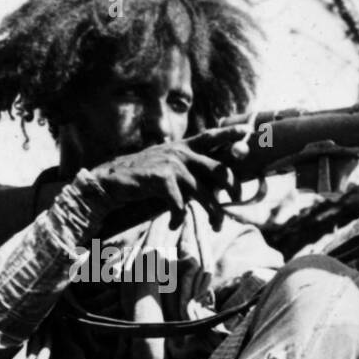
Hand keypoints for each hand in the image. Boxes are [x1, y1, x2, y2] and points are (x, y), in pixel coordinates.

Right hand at [87, 126, 249, 231]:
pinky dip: (179, 218)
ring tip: (215, 227)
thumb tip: (218, 186)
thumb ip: (191, 172)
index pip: (210, 137)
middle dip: (233, 187)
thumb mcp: (170, 169)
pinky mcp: (162, 179)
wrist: (111, 182)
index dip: (229, 134)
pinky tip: (173, 224)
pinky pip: (181, 205)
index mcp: (183, 148)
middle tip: (236, 201)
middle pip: (219, 170)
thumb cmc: (144, 179)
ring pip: (205, 194)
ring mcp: (172, 164)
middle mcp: (180, 153)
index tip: (247, 131)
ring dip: (214, 214)